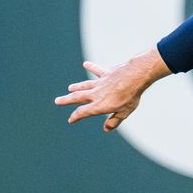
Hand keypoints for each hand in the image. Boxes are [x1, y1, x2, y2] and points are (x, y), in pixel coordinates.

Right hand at [53, 49, 169, 131]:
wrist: (135, 76)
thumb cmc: (130, 96)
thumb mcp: (124, 112)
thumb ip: (114, 121)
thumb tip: (106, 129)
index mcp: (99, 105)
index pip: (83, 112)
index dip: (75, 117)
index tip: (70, 120)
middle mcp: (96, 93)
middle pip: (78, 97)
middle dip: (66, 100)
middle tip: (57, 101)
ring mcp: (100, 82)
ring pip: (85, 85)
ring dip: (76, 87)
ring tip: (70, 88)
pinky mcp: (106, 73)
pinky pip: (97, 70)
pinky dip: (91, 67)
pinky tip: (86, 64)